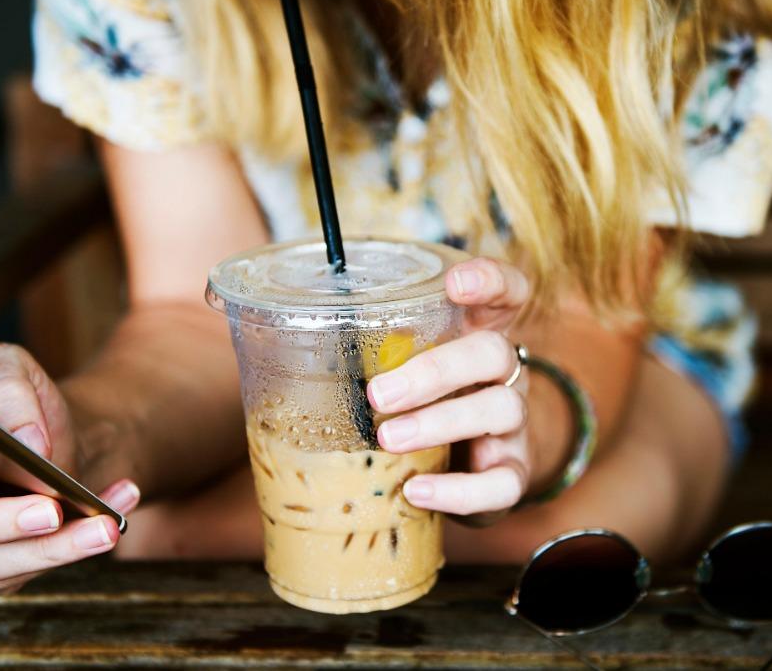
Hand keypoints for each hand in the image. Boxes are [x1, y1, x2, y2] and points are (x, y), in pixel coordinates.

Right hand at [0, 344, 140, 597]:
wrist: (56, 438)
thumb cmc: (17, 404)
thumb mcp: (11, 369)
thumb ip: (8, 388)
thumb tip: (26, 440)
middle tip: (49, 508)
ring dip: (47, 548)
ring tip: (100, 526)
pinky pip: (21, 573)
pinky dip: (73, 548)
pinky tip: (111, 520)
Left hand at [366, 257, 531, 522]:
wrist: (474, 463)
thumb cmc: (424, 400)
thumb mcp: (404, 364)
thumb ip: (362, 345)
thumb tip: (257, 329)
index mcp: (479, 332)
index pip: (506, 291)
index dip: (488, 280)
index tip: (454, 283)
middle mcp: (504, 372)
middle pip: (492, 352)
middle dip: (436, 370)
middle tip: (378, 393)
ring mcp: (514, 423)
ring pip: (500, 410)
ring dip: (440, 423)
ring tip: (388, 439)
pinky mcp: (513, 472)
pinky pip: (502, 483)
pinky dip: (459, 490)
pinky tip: (416, 491)